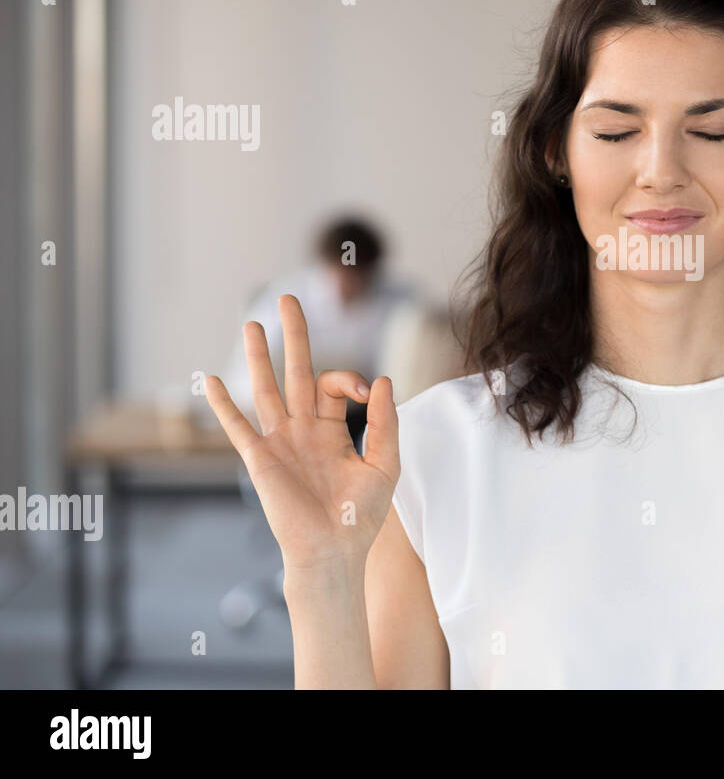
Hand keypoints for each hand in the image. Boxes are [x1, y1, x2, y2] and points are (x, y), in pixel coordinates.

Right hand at [203, 294, 399, 572]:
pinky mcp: (260, 460)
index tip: (367, 393)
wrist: (333, 553)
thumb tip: (381, 379)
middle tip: (288, 297)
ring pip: (266, 389)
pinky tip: (212, 380)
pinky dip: (224, 405)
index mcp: (333, 429)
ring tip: (252, 324)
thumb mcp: (384, 465)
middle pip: (297, 371)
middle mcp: (303, 430)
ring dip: (259, 357)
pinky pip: (239, 427)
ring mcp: (279, 442)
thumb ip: (385, 423)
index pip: (335, 385)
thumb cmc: (360, 516)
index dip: (351, 379)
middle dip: (295, 335)